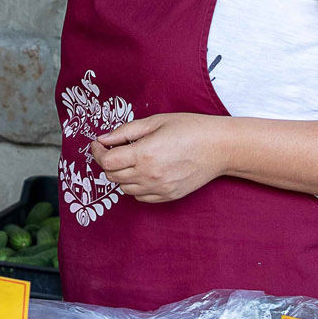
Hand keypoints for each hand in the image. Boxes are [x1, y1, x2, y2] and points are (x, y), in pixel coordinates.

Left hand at [89, 113, 228, 202]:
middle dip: (107, 162)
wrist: (220, 147)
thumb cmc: (190, 129)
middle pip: (112, 176)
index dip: (97, 153)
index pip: (106, 162)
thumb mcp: (155, 121)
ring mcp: (159, 188)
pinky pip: (141, 197)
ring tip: (130, 160)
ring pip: (124, 188)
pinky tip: (143, 172)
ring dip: (121, 175)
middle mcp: (149, 175)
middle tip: (113, 150)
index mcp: (144, 154)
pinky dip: (135, 186)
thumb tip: (103, 139)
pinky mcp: (168, 196)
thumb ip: (125, 132)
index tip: (97, 144)